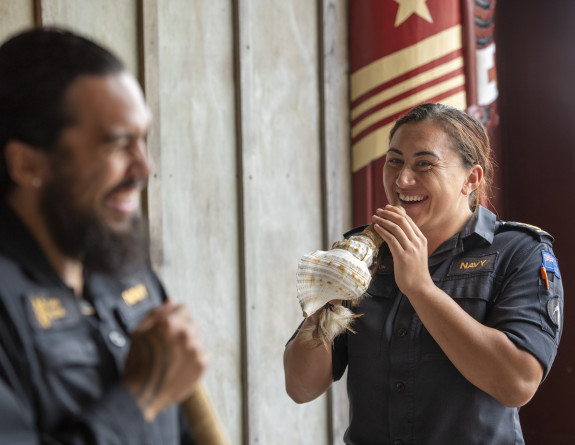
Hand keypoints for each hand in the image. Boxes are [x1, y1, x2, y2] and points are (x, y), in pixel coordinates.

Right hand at [123, 301, 207, 421]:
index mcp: (169, 323)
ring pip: (197, 339)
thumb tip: (172, 301)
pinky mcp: (202, 363)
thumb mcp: (139, 332)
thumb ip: (157, 313)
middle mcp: (185, 332)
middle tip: (168, 348)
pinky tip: (180, 366)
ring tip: (173, 359)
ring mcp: (195, 348)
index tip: (170, 330)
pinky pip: (203, 354)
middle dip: (182, 331)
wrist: (142, 393)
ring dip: (188, 345)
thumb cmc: (138, 363)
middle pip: (192, 323)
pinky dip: (194, 359)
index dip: (176, 318)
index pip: (184, 309)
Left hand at [372, 205, 432, 295]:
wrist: (420, 287)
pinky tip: (376, 228)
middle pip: (402, 221)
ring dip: (383, 220)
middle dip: (388, 213)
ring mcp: (411, 249)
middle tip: (378, 210)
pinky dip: (382, 231)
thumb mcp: (417, 253)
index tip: (387, 208)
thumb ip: (410, 243)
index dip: (396, 212)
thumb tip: (398, 233)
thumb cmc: (415, 272)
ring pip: (395, 228)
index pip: (408, 220)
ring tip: (374, 217)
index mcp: (422, 239)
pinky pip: (391, 239)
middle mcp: (417, 242)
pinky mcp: (403, 256)